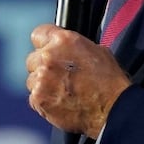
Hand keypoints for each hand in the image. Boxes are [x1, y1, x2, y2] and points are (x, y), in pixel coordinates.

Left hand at [25, 23, 131, 137]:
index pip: (38, 34)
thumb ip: (74, 46)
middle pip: (32, 58)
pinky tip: (59, 103)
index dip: (44, 43)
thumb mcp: (97, 51)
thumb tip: (67, 48)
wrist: (112, 109)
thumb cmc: (109, 82)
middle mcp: (48, 57)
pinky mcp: (38, 98)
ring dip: (42, 85)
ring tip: (61, 92)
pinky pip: (34, 98)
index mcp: (63, 40)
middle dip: (42, 66)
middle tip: (58, 76)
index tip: (47, 50)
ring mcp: (41, 78)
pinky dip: (44, 101)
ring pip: (31, 79)